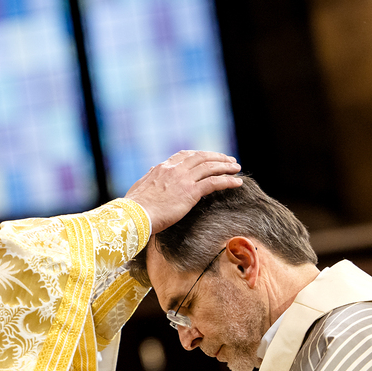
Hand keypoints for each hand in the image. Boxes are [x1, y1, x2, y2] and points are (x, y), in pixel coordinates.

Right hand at [125, 151, 241, 233]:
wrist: (134, 215)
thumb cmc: (134, 206)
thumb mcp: (139, 186)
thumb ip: (149, 177)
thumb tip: (152, 170)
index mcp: (162, 168)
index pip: (184, 155)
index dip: (198, 154)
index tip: (207, 156)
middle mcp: (174, 170)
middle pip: (201, 157)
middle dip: (217, 157)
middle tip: (228, 160)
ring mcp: (183, 179)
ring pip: (210, 167)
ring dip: (226, 166)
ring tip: (236, 168)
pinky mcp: (191, 192)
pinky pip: (214, 183)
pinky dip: (228, 181)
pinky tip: (237, 182)